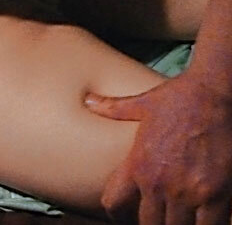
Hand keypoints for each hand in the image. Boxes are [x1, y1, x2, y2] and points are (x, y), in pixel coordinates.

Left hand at [85, 71, 231, 224]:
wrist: (213, 94)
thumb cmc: (178, 97)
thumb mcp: (140, 104)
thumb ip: (112, 108)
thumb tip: (88, 100)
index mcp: (137, 165)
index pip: (113, 203)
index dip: (116, 213)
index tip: (122, 214)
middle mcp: (160, 183)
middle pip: (148, 224)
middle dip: (150, 223)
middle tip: (157, 217)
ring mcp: (189, 191)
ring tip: (179, 218)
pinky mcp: (217, 194)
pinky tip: (203, 219)